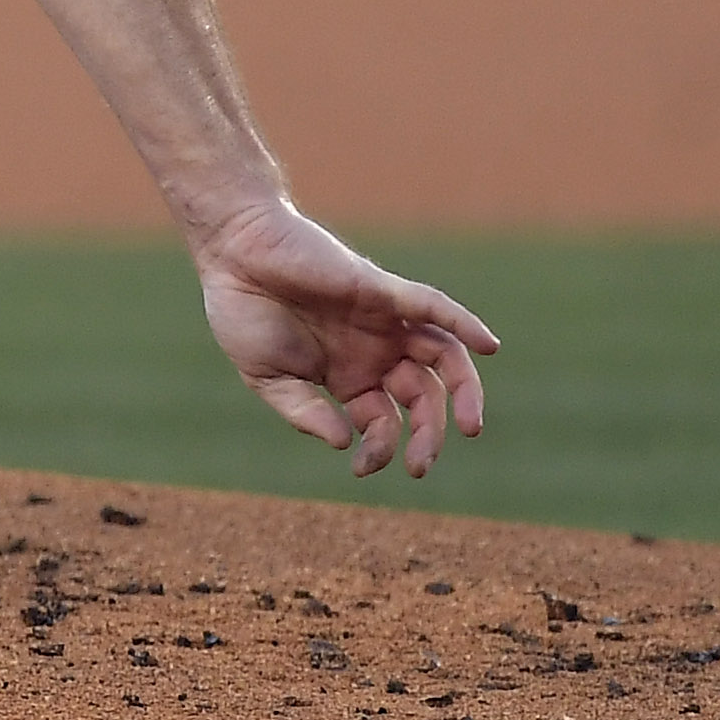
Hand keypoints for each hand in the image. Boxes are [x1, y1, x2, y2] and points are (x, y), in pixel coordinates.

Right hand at [191, 199, 498, 477]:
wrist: (233, 252)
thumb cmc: (242, 312)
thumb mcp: (266, 378)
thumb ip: (303, 412)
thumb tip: (343, 443)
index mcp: (347, 378)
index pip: (382, 423)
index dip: (378, 450)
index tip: (362, 466)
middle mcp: (374, 352)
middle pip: (423, 397)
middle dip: (428, 435)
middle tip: (420, 467)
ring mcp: (382, 322)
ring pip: (442, 357)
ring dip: (463, 391)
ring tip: (469, 428)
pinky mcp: (381, 290)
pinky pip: (432, 306)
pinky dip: (463, 323)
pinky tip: (487, 344)